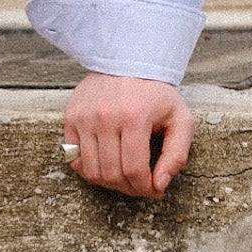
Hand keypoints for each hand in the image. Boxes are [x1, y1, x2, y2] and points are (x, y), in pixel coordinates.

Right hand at [63, 71, 193, 199]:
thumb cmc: (156, 94)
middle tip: (140, 184)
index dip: (145, 188)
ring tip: (125, 175)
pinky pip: (75, 160)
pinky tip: (107, 162)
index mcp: (134, 116)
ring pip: (92, 172)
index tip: (154, 189)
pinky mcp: (71, 118)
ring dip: (110, 182)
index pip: (134, 170)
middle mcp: (105, 117)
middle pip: (112, 174)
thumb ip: (177, 153)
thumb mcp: (180, 117)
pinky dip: (90, 169)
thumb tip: (160, 185)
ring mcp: (84, 118)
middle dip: (129, 188)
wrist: (128, 62)